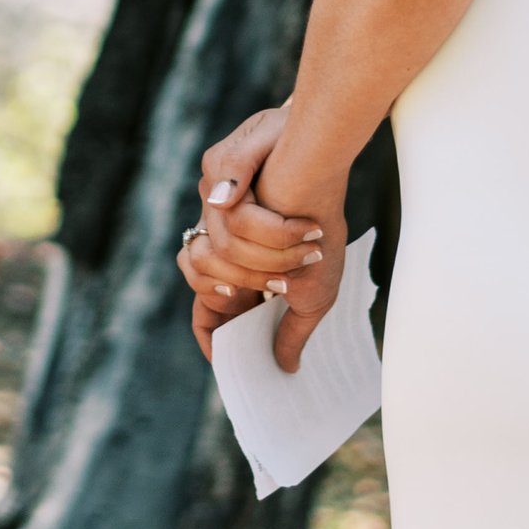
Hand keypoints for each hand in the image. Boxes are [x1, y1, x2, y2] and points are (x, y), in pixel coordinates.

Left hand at [180, 105, 347, 366]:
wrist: (328, 160)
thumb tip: (286, 368)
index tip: (222, 358)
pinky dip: (274, 230)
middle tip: (282, 284)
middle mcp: (215, 236)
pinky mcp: (218, 175)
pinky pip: (230, 220)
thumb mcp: (317, 290)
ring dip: (270, 257)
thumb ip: (294, 329)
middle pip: (200, 281)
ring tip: (307, 246)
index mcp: (234, 264)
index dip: (208, 329)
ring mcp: (213, 206)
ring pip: (218, 253)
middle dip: (248, 286)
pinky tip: (303, 229)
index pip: (205, 303)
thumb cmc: (323, 223)